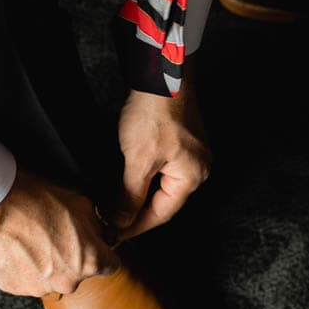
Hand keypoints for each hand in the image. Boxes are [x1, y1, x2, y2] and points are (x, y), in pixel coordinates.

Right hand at [0, 168, 120, 296]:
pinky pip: (26, 279)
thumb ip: (97, 227)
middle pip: (78, 274)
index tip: (92, 243)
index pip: (110, 265)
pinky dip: (24, 267)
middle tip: (55, 235)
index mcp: (90, 261)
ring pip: (51, 278)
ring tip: (31, 238)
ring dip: (46, 264)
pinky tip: (16, 246)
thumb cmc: (38, 199)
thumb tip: (100, 236)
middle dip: (72, 258)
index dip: (102, 251)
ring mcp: (39, 288)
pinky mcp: (14, 288)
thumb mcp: (82, 203)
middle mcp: (67, 282)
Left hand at [114, 61, 211, 241]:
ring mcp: (191, 152)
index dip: (135, 227)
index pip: (161, 214)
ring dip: (139, 196)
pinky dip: (143, 178)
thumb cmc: (155, 112)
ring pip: (161, 185)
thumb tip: (121, 221)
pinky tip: (128, 181)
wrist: (160, 73)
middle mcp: (197, 167)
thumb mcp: (138, 159)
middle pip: (164, 201)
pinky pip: (162, 169)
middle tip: (110, 224)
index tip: (114, 236)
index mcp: (192, 176)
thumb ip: (130, 195)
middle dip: (137, 214)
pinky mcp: (181, 139)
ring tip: (115, 207)